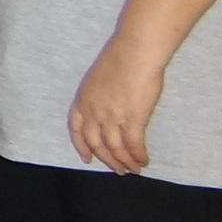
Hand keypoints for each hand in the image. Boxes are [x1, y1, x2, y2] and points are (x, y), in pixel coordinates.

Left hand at [67, 38, 165, 174]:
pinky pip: (134, 145)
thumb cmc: (120, 58)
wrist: (135, 51)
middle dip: (108, 160)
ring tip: (133, 170)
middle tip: (118, 170)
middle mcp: (94, 111)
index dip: (81, 146)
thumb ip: (99, 97)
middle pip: (97, 144)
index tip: (87, 158)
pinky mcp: (133, 119)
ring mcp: (112, 117)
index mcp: (83, 99)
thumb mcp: (98, 79)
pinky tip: (144, 160)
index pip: (77, 130)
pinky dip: (138, 156)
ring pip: (115, 149)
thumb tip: (109, 110)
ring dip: (125, 162)